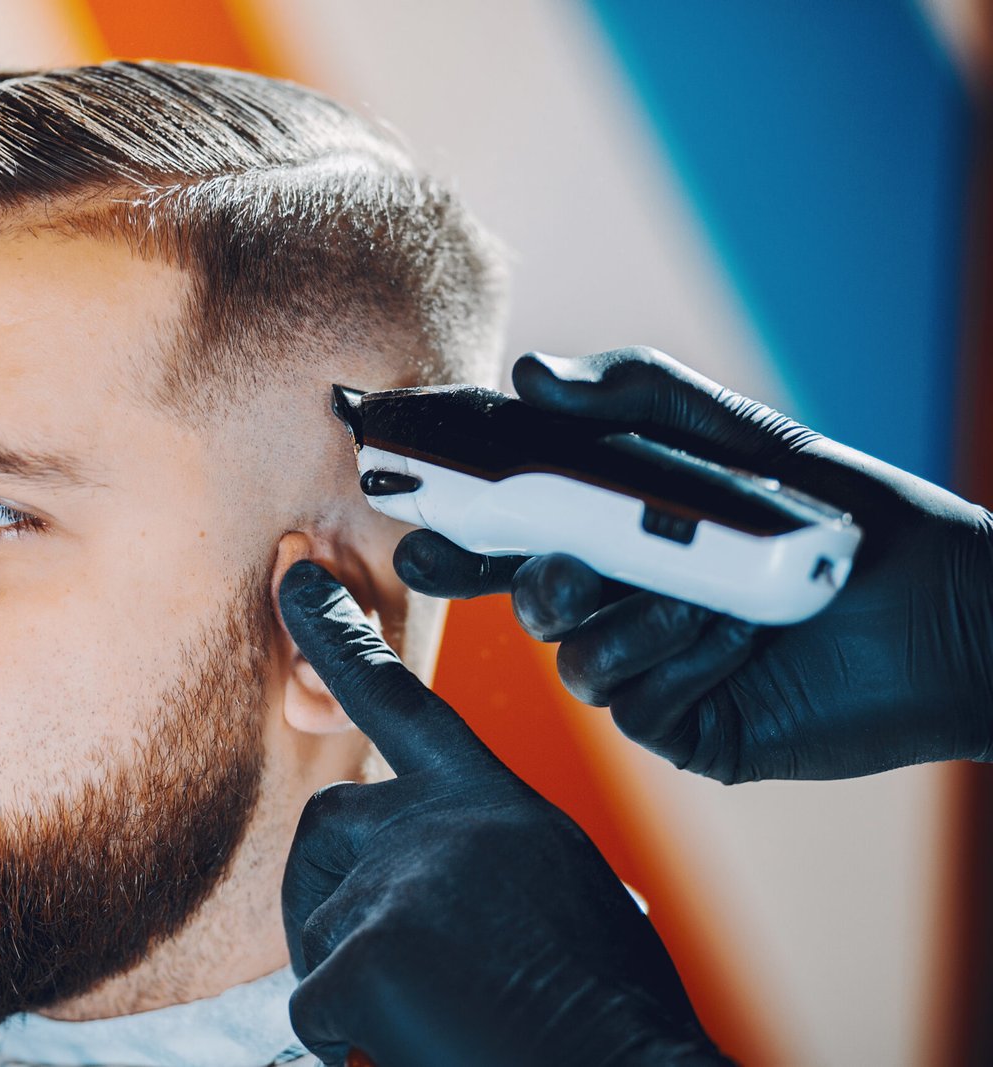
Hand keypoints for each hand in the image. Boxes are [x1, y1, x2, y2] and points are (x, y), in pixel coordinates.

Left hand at [278, 561, 726, 1066]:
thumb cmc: (600, 1006)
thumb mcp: (555, 891)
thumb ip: (477, 853)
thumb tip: (414, 873)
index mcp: (498, 802)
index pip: (403, 701)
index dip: (341, 638)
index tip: (296, 578)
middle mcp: (446, 821)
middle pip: (327, 825)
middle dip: (326, 890)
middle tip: (380, 963)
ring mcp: (404, 880)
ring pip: (318, 928)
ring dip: (354, 981)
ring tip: (436, 1014)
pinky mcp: (371, 952)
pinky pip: (313, 1007)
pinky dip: (350, 1042)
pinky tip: (417, 1045)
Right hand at [395, 346, 992, 782]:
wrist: (942, 608)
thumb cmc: (839, 512)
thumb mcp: (733, 438)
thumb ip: (637, 394)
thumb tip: (533, 374)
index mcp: (613, 532)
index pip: (508, 529)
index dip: (455, 525)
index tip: (416, 514)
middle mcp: (618, 601)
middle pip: (523, 596)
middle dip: (532, 578)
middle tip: (568, 565)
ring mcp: (645, 668)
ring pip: (571, 654)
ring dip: (637, 616)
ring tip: (711, 594)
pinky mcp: (680, 724)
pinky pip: (631, 700)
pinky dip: (680, 659)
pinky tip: (739, 640)